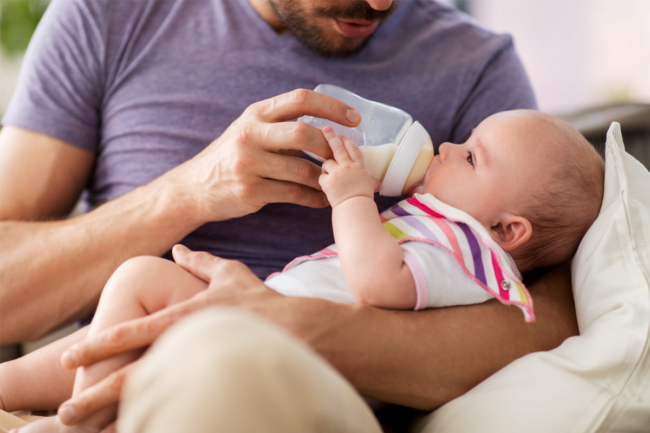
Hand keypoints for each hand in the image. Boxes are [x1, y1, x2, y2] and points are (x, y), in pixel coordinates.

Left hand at [55, 245, 279, 425]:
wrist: (304, 332)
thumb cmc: (264, 303)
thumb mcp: (231, 274)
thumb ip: (200, 262)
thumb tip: (177, 248)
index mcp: (186, 316)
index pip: (134, 332)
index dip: (98, 344)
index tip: (68, 357)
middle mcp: (188, 345)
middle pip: (134, 375)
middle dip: (96, 394)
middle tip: (67, 411)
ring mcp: (203, 372)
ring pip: (155, 400)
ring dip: (119, 419)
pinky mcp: (217, 390)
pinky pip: (183, 412)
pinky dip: (159, 426)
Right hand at [167, 89, 361, 223]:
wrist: (194, 188)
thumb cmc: (232, 157)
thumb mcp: (250, 130)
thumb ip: (281, 126)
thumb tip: (330, 127)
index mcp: (255, 114)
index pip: (300, 99)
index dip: (332, 106)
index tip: (355, 118)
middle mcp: (250, 134)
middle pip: (303, 134)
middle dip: (329, 147)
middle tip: (344, 158)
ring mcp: (248, 164)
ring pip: (302, 170)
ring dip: (325, 178)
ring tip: (337, 183)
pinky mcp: (250, 191)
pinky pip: (294, 194)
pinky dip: (314, 198)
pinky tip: (322, 200)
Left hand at [319, 127, 380, 207]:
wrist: (355, 208)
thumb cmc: (364, 200)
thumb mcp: (370, 187)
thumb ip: (371, 183)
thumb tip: (378, 185)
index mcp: (359, 166)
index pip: (353, 149)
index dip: (347, 141)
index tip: (342, 136)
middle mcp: (348, 166)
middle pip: (338, 148)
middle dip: (331, 137)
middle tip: (326, 129)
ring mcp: (336, 172)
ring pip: (327, 163)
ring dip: (327, 167)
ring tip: (331, 176)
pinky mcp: (327, 181)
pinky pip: (321, 177)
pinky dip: (323, 181)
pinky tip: (328, 187)